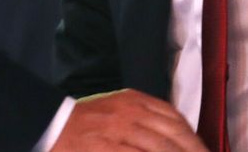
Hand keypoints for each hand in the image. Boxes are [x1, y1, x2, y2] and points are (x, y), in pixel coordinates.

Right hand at [52, 88, 207, 151]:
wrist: (51, 124)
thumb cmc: (87, 122)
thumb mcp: (119, 108)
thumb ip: (147, 118)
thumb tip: (179, 138)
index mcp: (135, 100)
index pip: (176, 120)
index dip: (195, 141)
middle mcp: (129, 113)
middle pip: (173, 137)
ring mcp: (117, 131)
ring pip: (159, 149)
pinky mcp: (105, 148)